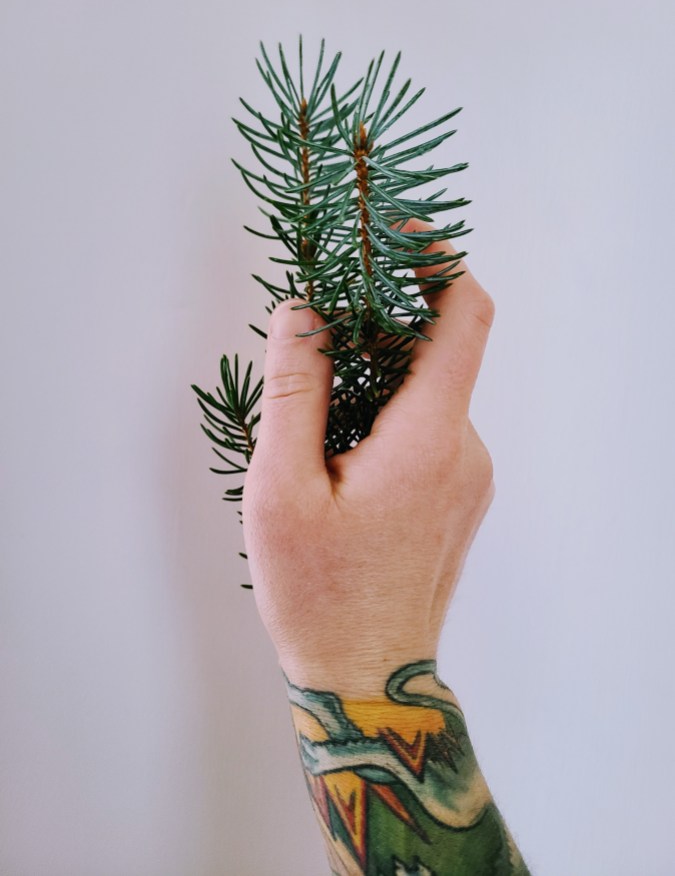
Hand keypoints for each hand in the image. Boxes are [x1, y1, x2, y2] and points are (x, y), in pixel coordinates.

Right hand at [242, 223, 495, 696]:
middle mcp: (466, 448)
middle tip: (317, 335)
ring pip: (431, 394)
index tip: (400, 236)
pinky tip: (341, 455)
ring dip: (379, 379)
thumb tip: (302, 311)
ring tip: (316, 415)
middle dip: (382, 326)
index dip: (440, 261)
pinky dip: (391, 415)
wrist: (370, 676)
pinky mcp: (460, 496)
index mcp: (429, 437)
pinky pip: (432, 430)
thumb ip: (295, 390)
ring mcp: (470, 475)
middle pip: (439, 352)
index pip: (465, 316)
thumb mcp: (283, 487)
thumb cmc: (321, 592)